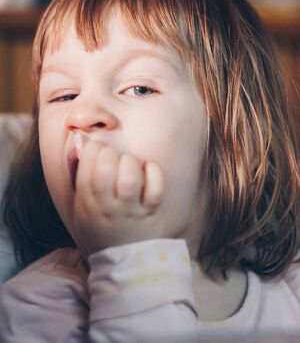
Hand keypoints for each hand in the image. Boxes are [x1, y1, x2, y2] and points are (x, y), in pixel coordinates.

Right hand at [71, 140, 164, 255]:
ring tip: (131, 166)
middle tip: (114, 158)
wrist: (124, 266)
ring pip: (129, 175)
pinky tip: (148, 170)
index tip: (98, 151)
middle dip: (110, 152)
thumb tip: (84, 142)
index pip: (86, 162)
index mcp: (86, 202)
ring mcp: (130, 210)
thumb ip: (81, 179)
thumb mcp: (82, 210)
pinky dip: (153, 171)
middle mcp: (107, 206)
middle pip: (106, 165)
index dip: (93, 148)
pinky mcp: (152, 212)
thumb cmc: (102, 230)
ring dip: (130, 162)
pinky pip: (156, 186)